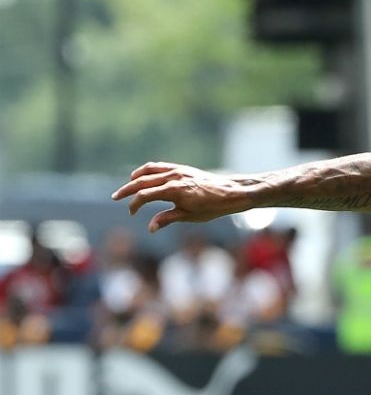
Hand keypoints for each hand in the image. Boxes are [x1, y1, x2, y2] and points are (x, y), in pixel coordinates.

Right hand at [112, 162, 251, 231]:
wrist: (231, 193)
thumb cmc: (213, 207)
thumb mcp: (189, 216)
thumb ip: (167, 219)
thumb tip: (150, 228)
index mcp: (174, 191)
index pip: (145, 196)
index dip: (135, 205)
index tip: (132, 213)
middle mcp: (173, 178)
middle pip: (142, 181)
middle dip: (127, 190)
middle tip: (115, 197)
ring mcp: (177, 171)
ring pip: (149, 171)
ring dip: (135, 178)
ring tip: (127, 186)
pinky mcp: (181, 168)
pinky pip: (159, 166)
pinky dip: (147, 170)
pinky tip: (143, 177)